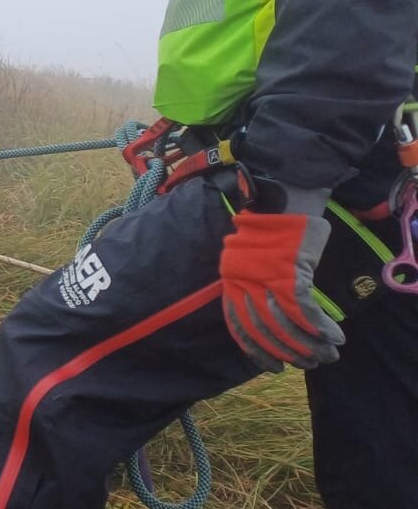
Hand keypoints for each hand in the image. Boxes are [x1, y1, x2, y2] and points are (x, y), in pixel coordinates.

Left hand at [219, 210, 344, 370]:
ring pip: (286, 322)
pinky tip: (333, 337)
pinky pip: (304, 308)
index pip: (239, 326)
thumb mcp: (256, 262)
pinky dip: (320, 326)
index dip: (257, 350)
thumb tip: (277, 327)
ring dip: (309, 344)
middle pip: (264, 328)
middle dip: (289, 351)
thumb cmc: (273, 231)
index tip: (273, 367)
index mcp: (232, 280)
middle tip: (310, 364)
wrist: (284, 197)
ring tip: (327, 355)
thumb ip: (258, 290)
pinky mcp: (291, 269)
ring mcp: (266, 275)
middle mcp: (244, 280)